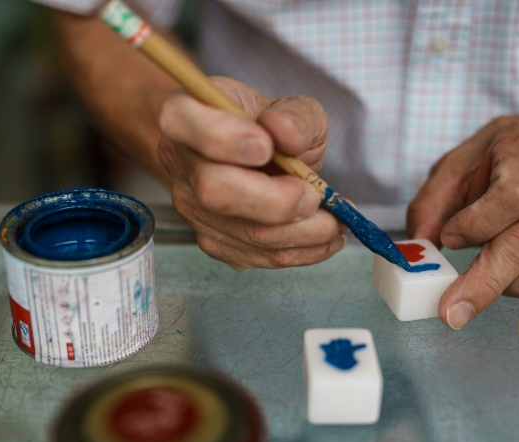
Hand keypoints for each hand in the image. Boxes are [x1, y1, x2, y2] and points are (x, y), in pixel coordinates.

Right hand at [157, 76, 345, 268]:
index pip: (181, 122)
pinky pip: (260, 256)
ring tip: (337, 220)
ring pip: (244, 232)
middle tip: (313, 195)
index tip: (266, 146)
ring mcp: (193, 209)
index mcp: (186, 116)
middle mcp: (181, 165)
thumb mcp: (291, 108)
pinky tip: (326, 236)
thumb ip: (295, 116)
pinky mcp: (216, 242)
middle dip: (275, 200)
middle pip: (213, 191)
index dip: (223, 138)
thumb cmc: (266, 126)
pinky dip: (304, 250)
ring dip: (303, 232)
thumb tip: (286, 133)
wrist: (254, 156)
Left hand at [407, 115, 518, 328]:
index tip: (449, 238)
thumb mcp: (457, 164)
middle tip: (452, 310)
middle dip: (484, 282)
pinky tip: (515, 278)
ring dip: (513, 283)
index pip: (514, 196)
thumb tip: (419, 248)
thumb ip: (431, 204)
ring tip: (489, 275)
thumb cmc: (504, 156)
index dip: (478, 224)